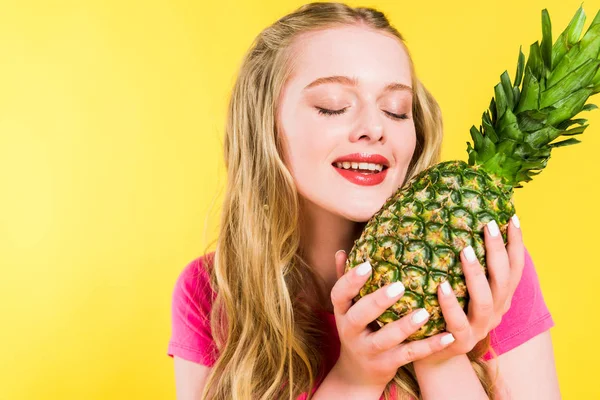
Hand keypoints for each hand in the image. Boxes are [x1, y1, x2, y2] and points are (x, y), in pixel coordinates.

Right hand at [329, 250, 455, 389]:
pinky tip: (447, 336)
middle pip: (359, 316)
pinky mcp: (386, 364)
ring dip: (405, 326)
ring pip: (385, 339)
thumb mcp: (349, 308)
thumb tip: (342, 252)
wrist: (357, 373)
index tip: (368, 264)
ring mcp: (367, 350)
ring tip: (425, 312)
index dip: (351, 280)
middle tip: (399, 286)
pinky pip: (409, 355)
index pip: (339, 294)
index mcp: (342, 312)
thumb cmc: (358, 328)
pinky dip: (429, 346)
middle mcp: (350, 331)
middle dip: (378, 302)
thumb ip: (346, 282)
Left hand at [416, 215, 524, 365]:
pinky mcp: (461, 342)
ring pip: (484, 300)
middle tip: (487, 225)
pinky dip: (450, 304)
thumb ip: (470, 267)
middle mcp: (496, 310)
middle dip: (497, 250)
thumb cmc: (450, 312)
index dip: (516, 244)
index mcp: (501, 296)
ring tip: (465, 250)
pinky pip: (457, 322)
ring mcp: (480, 327)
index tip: (512, 218)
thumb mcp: (465, 290)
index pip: (514, 267)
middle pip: (502, 278)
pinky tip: (441, 287)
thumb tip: (461, 226)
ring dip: (475, 273)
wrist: (438, 354)